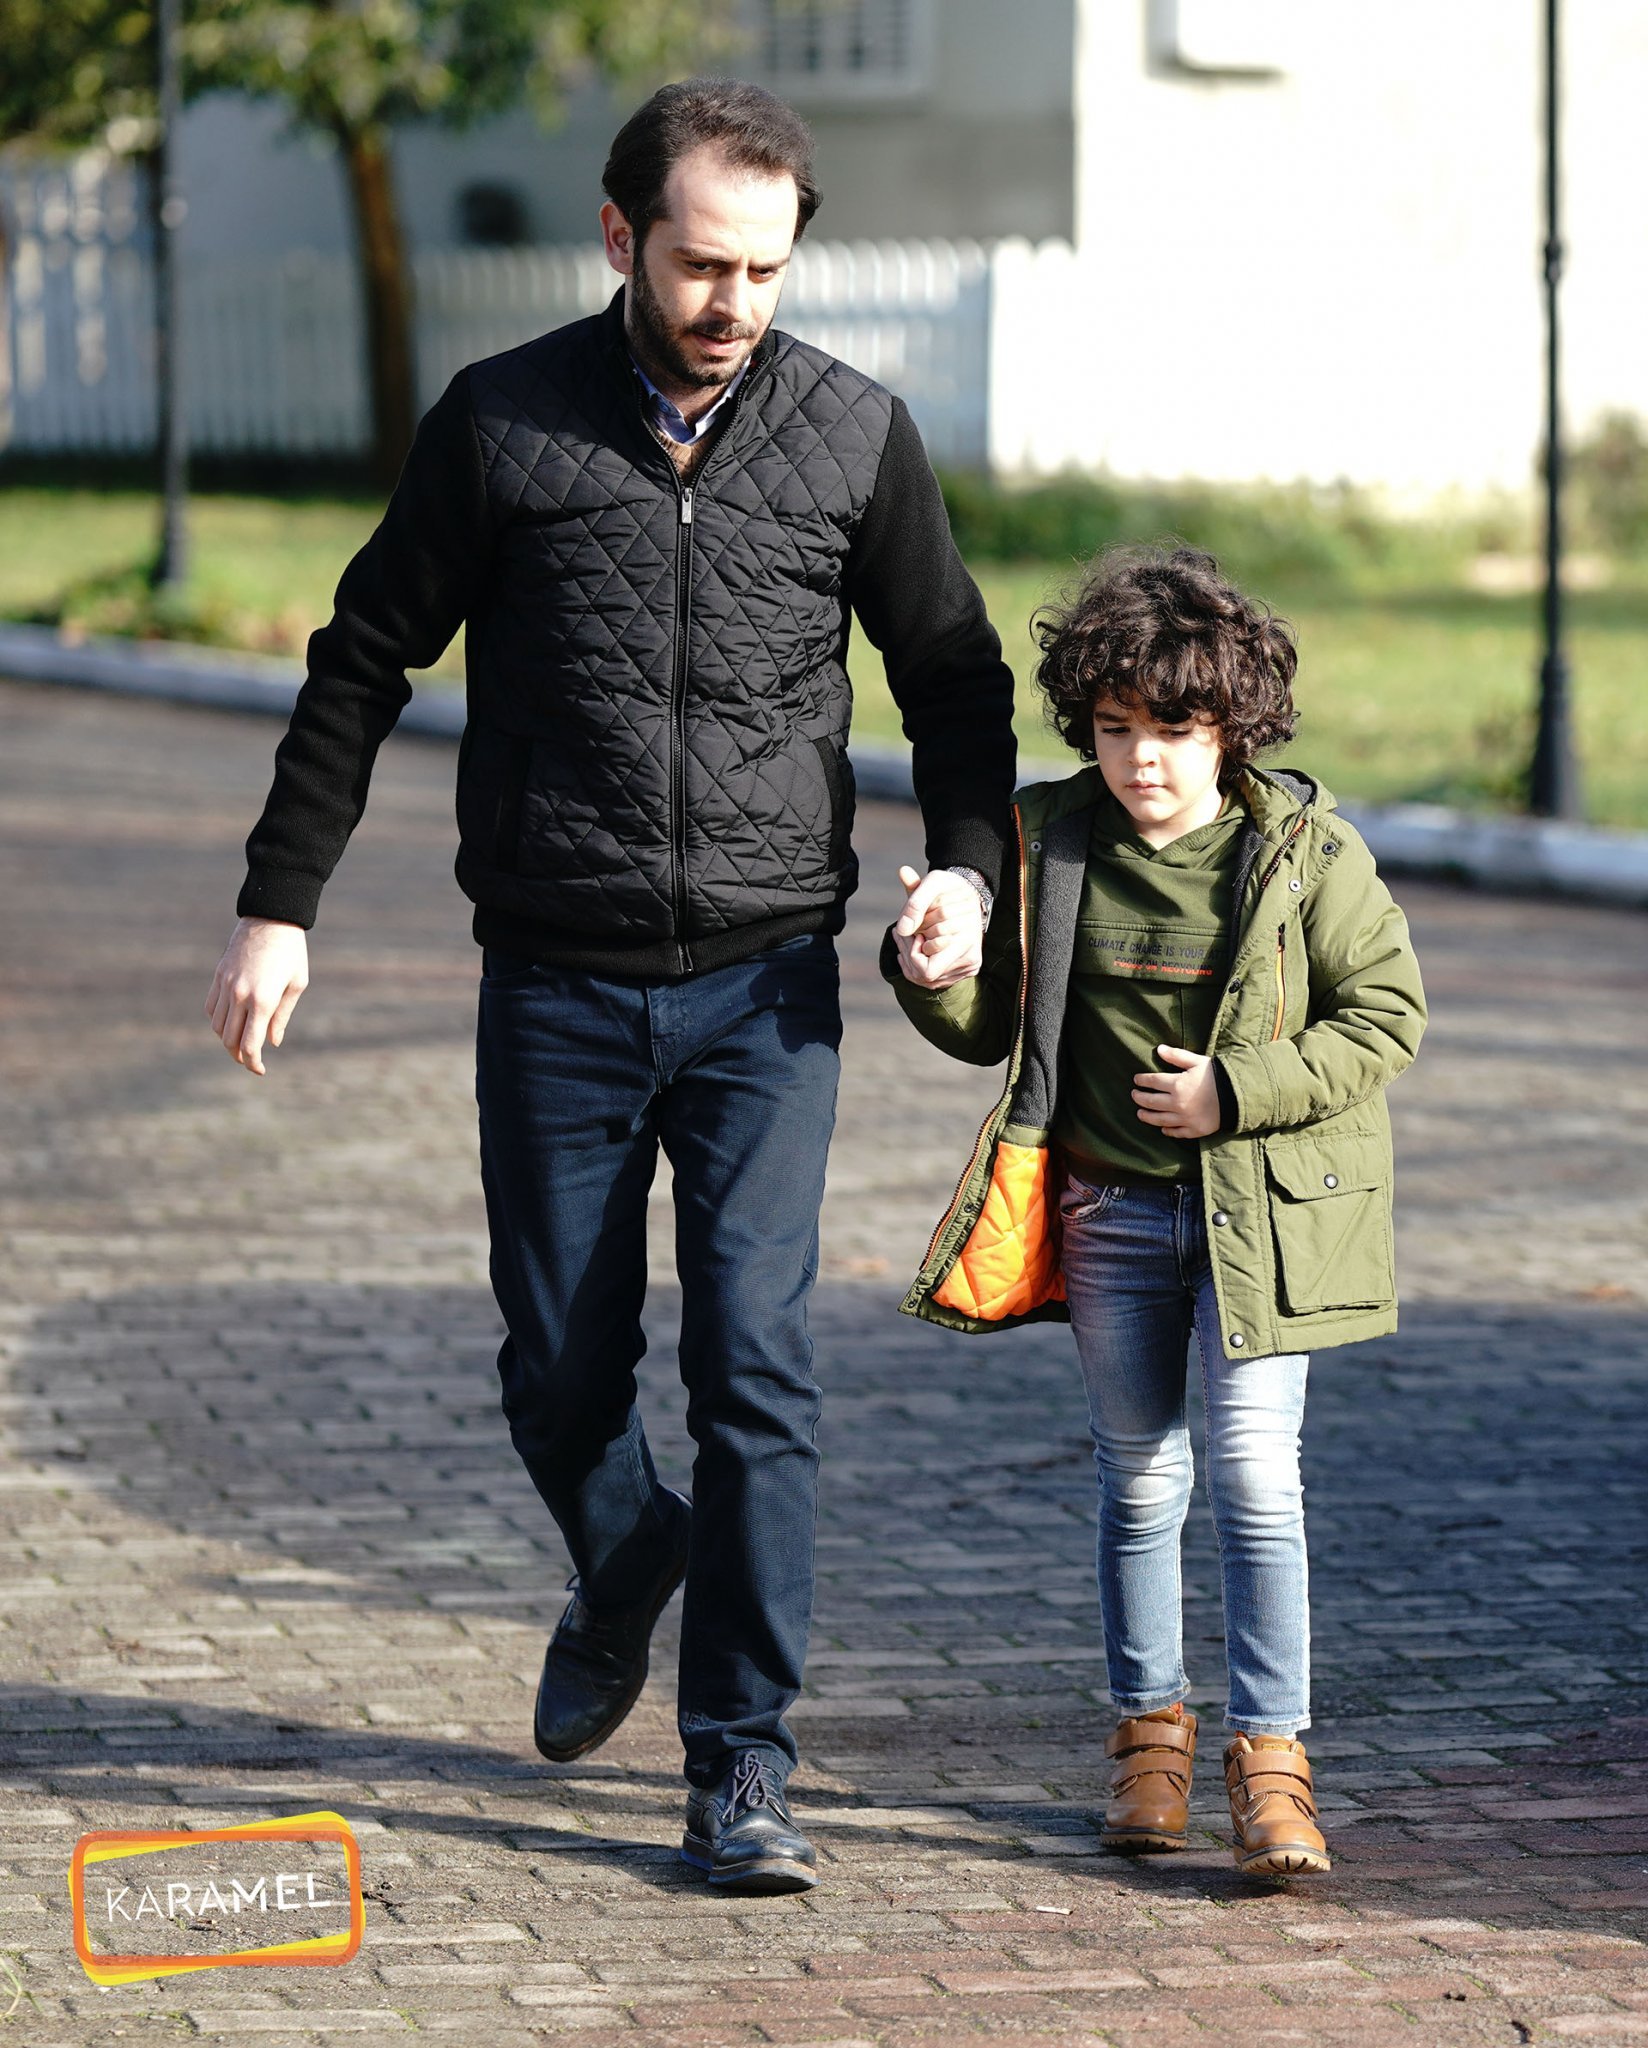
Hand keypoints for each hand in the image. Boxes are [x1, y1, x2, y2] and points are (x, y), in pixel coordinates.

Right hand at [204, 917, 309, 1077]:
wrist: (271, 918)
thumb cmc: (291, 953)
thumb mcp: (296, 985)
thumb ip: (282, 1016)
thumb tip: (271, 1042)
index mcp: (263, 1001)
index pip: (249, 1045)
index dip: (253, 1063)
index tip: (260, 1070)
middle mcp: (240, 995)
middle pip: (229, 1040)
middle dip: (240, 1056)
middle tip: (251, 1061)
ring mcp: (225, 985)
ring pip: (217, 1026)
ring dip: (226, 1040)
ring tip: (241, 1043)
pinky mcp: (218, 976)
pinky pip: (210, 1007)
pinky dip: (217, 1020)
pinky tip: (231, 1023)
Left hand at [893, 865, 984, 988]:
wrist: (967, 893)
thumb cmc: (949, 887)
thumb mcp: (933, 883)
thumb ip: (915, 903)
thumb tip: (901, 929)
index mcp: (966, 943)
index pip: (927, 970)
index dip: (913, 953)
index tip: (915, 932)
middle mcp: (970, 960)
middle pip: (925, 976)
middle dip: (908, 953)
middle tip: (899, 931)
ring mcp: (967, 968)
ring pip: (927, 979)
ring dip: (910, 957)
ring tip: (905, 935)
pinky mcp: (963, 969)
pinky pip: (932, 978)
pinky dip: (917, 962)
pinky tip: (913, 942)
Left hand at [1133, 1044, 1220, 1139]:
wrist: (1238, 1096)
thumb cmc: (1218, 1076)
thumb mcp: (1198, 1062)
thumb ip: (1177, 1056)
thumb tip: (1158, 1049)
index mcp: (1177, 1085)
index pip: (1152, 1082)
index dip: (1142, 1080)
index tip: (1136, 1080)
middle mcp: (1177, 1104)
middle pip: (1151, 1102)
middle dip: (1140, 1098)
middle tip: (1134, 1095)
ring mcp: (1184, 1119)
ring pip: (1159, 1120)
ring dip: (1147, 1116)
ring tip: (1139, 1113)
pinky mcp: (1194, 1130)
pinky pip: (1176, 1132)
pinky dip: (1167, 1131)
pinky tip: (1162, 1129)